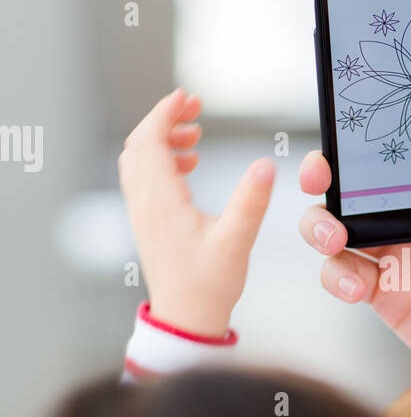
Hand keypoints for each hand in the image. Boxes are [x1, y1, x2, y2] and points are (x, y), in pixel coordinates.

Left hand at [118, 88, 274, 336]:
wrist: (186, 319)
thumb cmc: (208, 286)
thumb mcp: (237, 241)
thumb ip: (251, 201)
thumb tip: (264, 165)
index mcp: (162, 202)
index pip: (150, 141)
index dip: (165, 112)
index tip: (187, 97)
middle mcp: (145, 204)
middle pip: (140, 144)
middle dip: (164, 120)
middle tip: (195, 110)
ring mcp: (143, 213)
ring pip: (140, 160)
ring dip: (162, 140)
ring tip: (195, 135)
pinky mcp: (148, 223)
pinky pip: (144, 178)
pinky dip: (161, 161)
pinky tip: (188, 165)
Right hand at [298, 94, 410, 373]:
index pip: (399, 157)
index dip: (366, 141)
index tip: (349, 129)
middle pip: (353, 188)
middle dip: (324, 176)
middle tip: (320, 178)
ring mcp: (398, 261)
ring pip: (336, 230)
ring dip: (319, 226)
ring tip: (334, 238)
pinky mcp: (386, 299)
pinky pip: (344, 278)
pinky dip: (337, 277)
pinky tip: (358, 287)